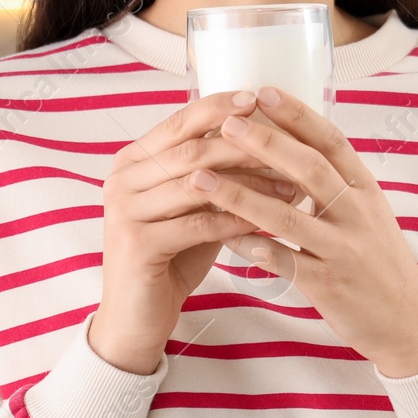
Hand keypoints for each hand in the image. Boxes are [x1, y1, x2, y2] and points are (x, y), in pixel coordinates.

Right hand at [90, 89, 300, 374]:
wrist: (136, 319)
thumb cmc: (173, 257)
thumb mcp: (195, 207)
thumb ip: (218, 174)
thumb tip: (273, 139)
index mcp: (134, 160)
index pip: (183, 121)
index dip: (223, 107)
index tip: (264, 99)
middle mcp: (122, 178)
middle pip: (193, 149)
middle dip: (247, 146)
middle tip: (294, 148)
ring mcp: (124, 209)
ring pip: (198, 184)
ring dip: (252, 184)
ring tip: (295, 187)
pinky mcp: (136, 243)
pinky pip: (199, 224)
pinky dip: (238, 221)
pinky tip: (271, 223)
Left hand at [190, 85, 417, 378]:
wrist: (408, 321)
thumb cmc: (379, 262)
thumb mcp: (367, 213)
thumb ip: (334, 182)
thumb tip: (290, 144)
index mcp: (366, 190)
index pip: (332, 141)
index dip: (298, 115)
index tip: (264, 91)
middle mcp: (357, 214)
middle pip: (310, 169)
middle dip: (265, 143)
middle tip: (226, 123)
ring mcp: (344, 249)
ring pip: (288, 216)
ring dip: (240, 195)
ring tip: (200, 179)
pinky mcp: (328, 284)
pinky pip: (283, 261)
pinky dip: (251, 246)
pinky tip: (220, 235)